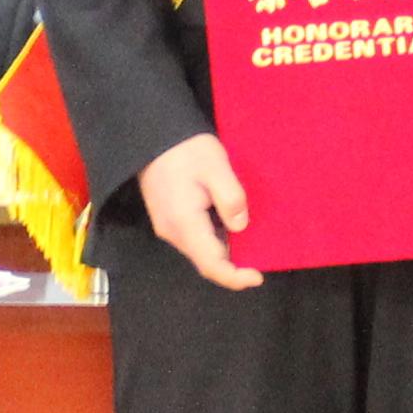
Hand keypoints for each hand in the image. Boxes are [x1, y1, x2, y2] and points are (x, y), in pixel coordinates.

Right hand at [135, 134, 258, 290]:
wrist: (152, 135)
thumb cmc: (185, 148)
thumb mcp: (216, 167)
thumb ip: (231, 199)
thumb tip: (240, 226)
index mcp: (184, 223)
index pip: (211, 265)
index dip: (235, 278)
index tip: (258, 276)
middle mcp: (172, 232)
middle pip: (206, 262)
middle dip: (233, 266)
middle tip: (260, 255)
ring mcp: (168, 226)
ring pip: (200, 251)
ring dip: (225, 251)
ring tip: (249, 237)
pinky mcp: (168, 218)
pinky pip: (194, 238)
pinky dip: (215, 239)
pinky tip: (229, 224)